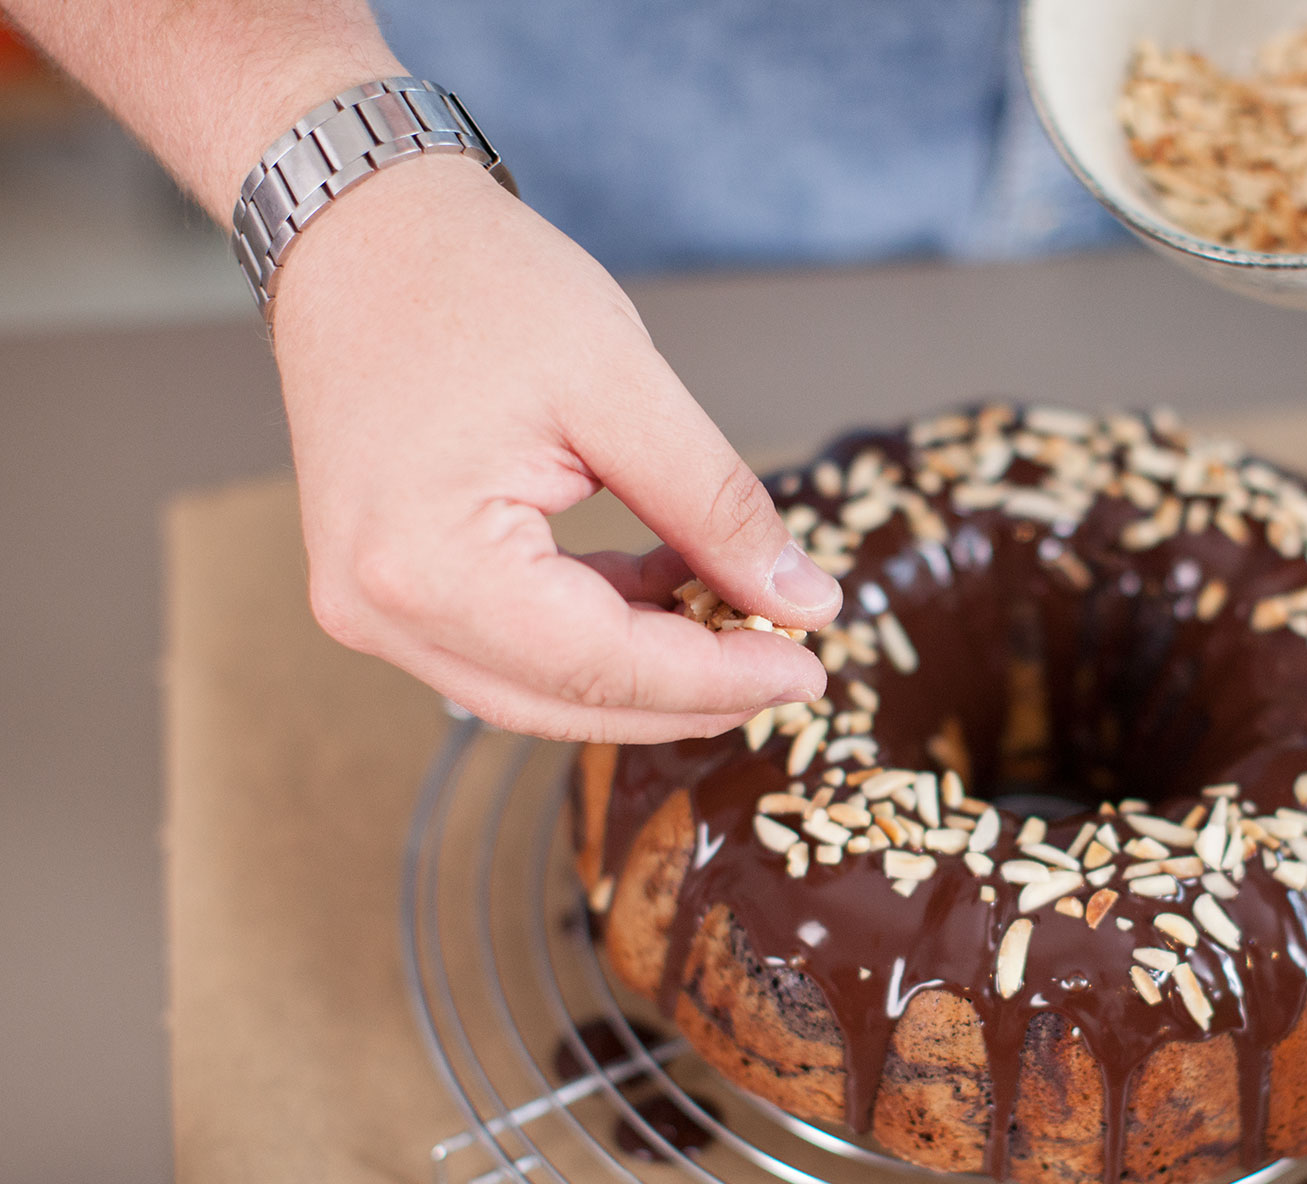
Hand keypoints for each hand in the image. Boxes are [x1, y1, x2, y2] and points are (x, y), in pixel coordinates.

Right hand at [271, 154, 841, 742]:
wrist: (361, 227)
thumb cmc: (472, 282)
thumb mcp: (625, 389)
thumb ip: (719, 509)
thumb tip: (806, 605)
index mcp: (429, 565)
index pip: (606, 666)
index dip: (722, 678)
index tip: (812, 667)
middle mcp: (379, 609)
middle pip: (569, 700)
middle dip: (689, 693)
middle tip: (789, 662)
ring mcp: (371, 608)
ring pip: (539, 691)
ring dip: (645, 671)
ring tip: (738, 621)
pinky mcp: (385, 590)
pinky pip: (507, 650)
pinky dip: (595, 635)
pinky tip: (666, 590)